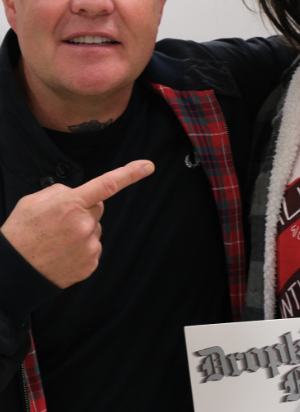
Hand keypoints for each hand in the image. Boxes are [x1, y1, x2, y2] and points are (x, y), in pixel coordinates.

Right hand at [0, 160, 153, 287]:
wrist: (13, 273)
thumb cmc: (21, 233)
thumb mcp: (33, 201)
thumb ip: (61, 191)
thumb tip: (78, 194)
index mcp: (70, 204)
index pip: (107, 184)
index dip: (130, 173)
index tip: (148, 166)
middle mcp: (84, 224)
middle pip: (98, 207)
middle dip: (85, 210)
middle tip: (60, 222)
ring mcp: (89, 246)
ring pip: (95, 229)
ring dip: (82, 231)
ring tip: (57, 241)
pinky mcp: (91, 263)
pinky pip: (93, 247)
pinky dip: (81, 248)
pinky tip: (63, 253)